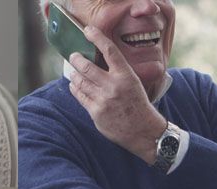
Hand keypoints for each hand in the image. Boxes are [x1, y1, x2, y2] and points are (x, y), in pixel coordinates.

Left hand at [68, 26, 167, 164]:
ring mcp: (103, 100)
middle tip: (74, 56)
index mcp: (126, 75)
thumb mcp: (133, 82)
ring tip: (73, 71)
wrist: (143, 130)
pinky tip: (74, 85)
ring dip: (74, 74)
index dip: (97, 37)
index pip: (109, 50)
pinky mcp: (96, 112)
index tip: (88, 30)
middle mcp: (114, 86)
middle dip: (77, 59)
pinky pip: (80, 96)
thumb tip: (98, 60)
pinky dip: (75, 88)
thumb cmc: (138, 104)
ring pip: (80, 81)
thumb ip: (117, 72)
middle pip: (87, 66)